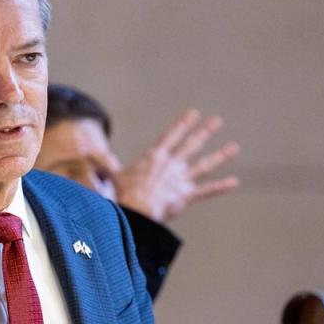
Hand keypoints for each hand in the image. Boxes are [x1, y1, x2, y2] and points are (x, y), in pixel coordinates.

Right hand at [113, 109, 238, 222]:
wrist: (135, 209)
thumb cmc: (122, 194)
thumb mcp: (112, 174)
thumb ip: (104, 162)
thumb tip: (88, 153)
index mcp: (155, 157)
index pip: (171, 136)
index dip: (182, 124)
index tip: (193, 113)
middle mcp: (171, 165)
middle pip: (191, 145)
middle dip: (205, 132)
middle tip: (217, 121)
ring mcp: (181, 180)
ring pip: (204, 165)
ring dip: (220, 156)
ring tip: (234, 148)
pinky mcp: (187, 197)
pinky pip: (207, 191)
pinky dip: (220, 187)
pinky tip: (234, 182)